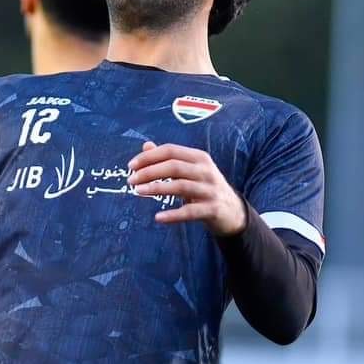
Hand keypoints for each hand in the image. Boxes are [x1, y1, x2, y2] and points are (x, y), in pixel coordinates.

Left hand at [128, 141, 246, 235]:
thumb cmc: (204, 187)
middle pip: (174, 166)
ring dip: (156, 188)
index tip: (131, 165)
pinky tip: (158, 217)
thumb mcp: (189, 170)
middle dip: (149, 172)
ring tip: (138, 192)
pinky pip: (190, 212)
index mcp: (199, 158)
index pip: (170, 150)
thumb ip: (168, 159)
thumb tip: (146, 145)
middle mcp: (206, 171)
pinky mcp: (212, 209)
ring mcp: (210, 190)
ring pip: (180, 186)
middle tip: (131, 180)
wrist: (232, 211)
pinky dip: (173, 215)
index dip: (149, 156)